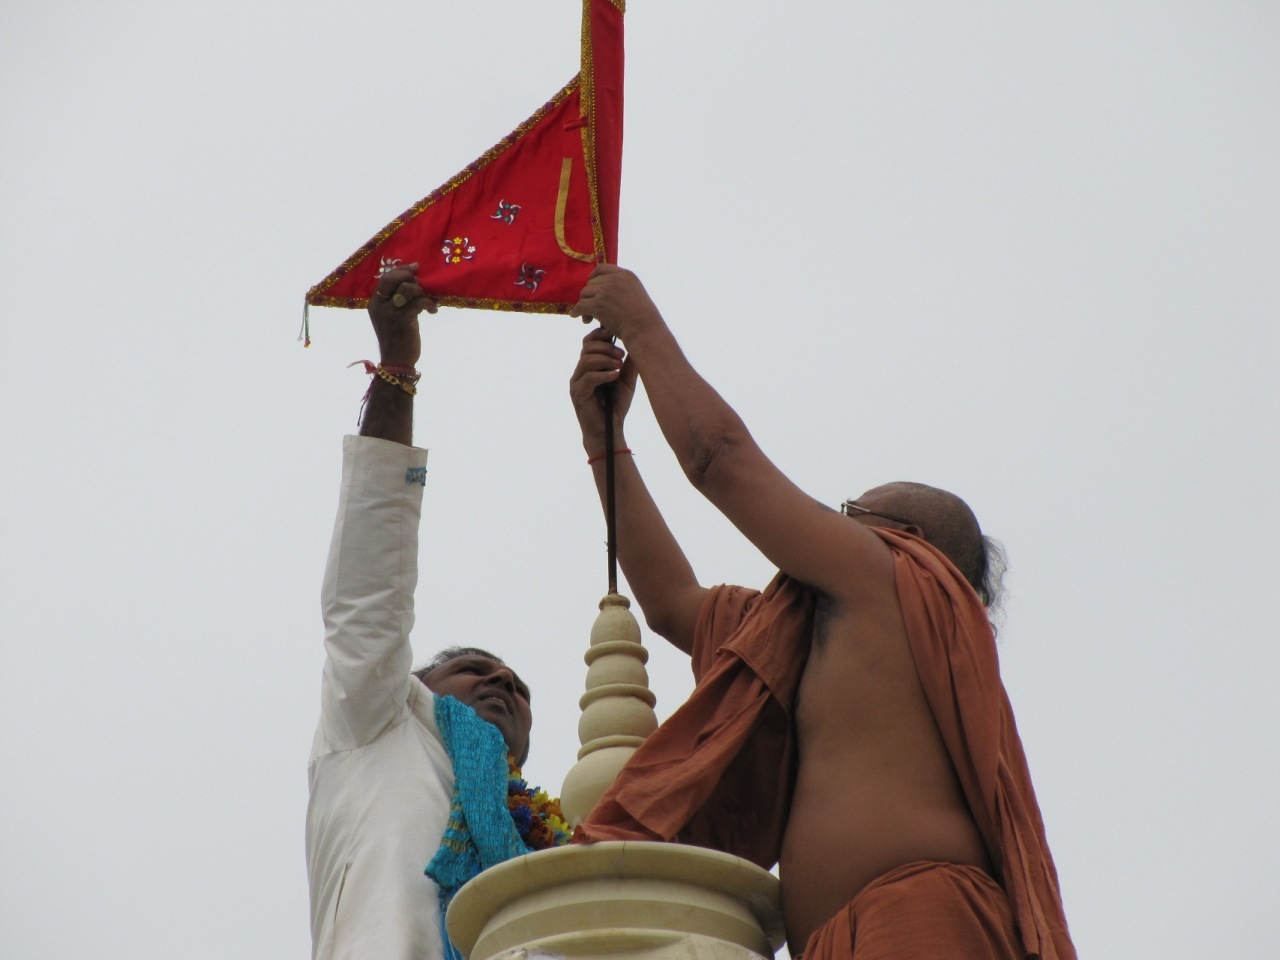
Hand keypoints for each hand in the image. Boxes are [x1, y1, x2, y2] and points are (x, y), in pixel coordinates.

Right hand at [367, 263, 437, 365]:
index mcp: (375, 303)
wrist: (397, 361)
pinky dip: (429, 304)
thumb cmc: (397, 338)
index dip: (401, 269)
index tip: (415, 267)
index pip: (384, 277)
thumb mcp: (393, 316)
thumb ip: (398, 300)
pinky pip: (418, 303)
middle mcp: (380, 306)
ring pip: (407, 289)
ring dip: (421, 291)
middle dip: (410, 277)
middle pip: (393, 279)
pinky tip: (433, 310)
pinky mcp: (403, 321)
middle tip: (421, 285)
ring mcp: (390, 313)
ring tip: (427, 300)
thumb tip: (415, 282)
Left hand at [569, 265, 660, 341]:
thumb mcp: (636, 294)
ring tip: (588, 319)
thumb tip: (601, 290)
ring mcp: (606, 291)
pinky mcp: (598, 304)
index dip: (593, 277)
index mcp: (625, 275)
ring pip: (584, 294)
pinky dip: (577, 311)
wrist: (644, 330)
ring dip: (584, 306)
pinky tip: (576, 316)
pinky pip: (581, 305)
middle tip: (590, 311)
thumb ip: (621, 288)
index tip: (590, 286)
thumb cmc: (643, 319)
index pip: (602, 268)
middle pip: (591, 283)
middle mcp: (615, 279)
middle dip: (589, 297)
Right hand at [570, 327, 636, 452]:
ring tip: (619, 366)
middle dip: (605, 348)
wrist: (609, 431)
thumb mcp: (626, 381)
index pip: (588, 342)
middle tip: (621, 355)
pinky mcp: (577, 394)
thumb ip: (629, 364)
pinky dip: (602, 374)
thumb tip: (639, 343)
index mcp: (589, 366)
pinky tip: (615, 375)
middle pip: (586, 347)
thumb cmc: (616, 406)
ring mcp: (576, 383)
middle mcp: (580, 372)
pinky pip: (587, 378)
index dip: (600, 335)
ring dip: (604, 360)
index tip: (615, 335)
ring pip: (586, 361)